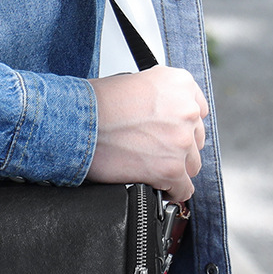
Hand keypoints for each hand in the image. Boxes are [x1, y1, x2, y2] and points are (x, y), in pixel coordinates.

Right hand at [85, 67, 207, 201]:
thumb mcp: (134, 82)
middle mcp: (185, 109)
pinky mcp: (171, 168)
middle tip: (151, 148)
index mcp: (178, 83)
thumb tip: (166, 118)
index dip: (180, 123)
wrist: (74, 122)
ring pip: (191, 165)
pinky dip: (171, 191)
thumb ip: (160, 97)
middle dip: (176, 146)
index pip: (198, 109)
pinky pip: (183, 189)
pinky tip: (155, 185)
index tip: (169, 131)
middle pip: (195, 139)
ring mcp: (180, 140)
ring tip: (148, 166)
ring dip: (173, 167)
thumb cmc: (93, 104)